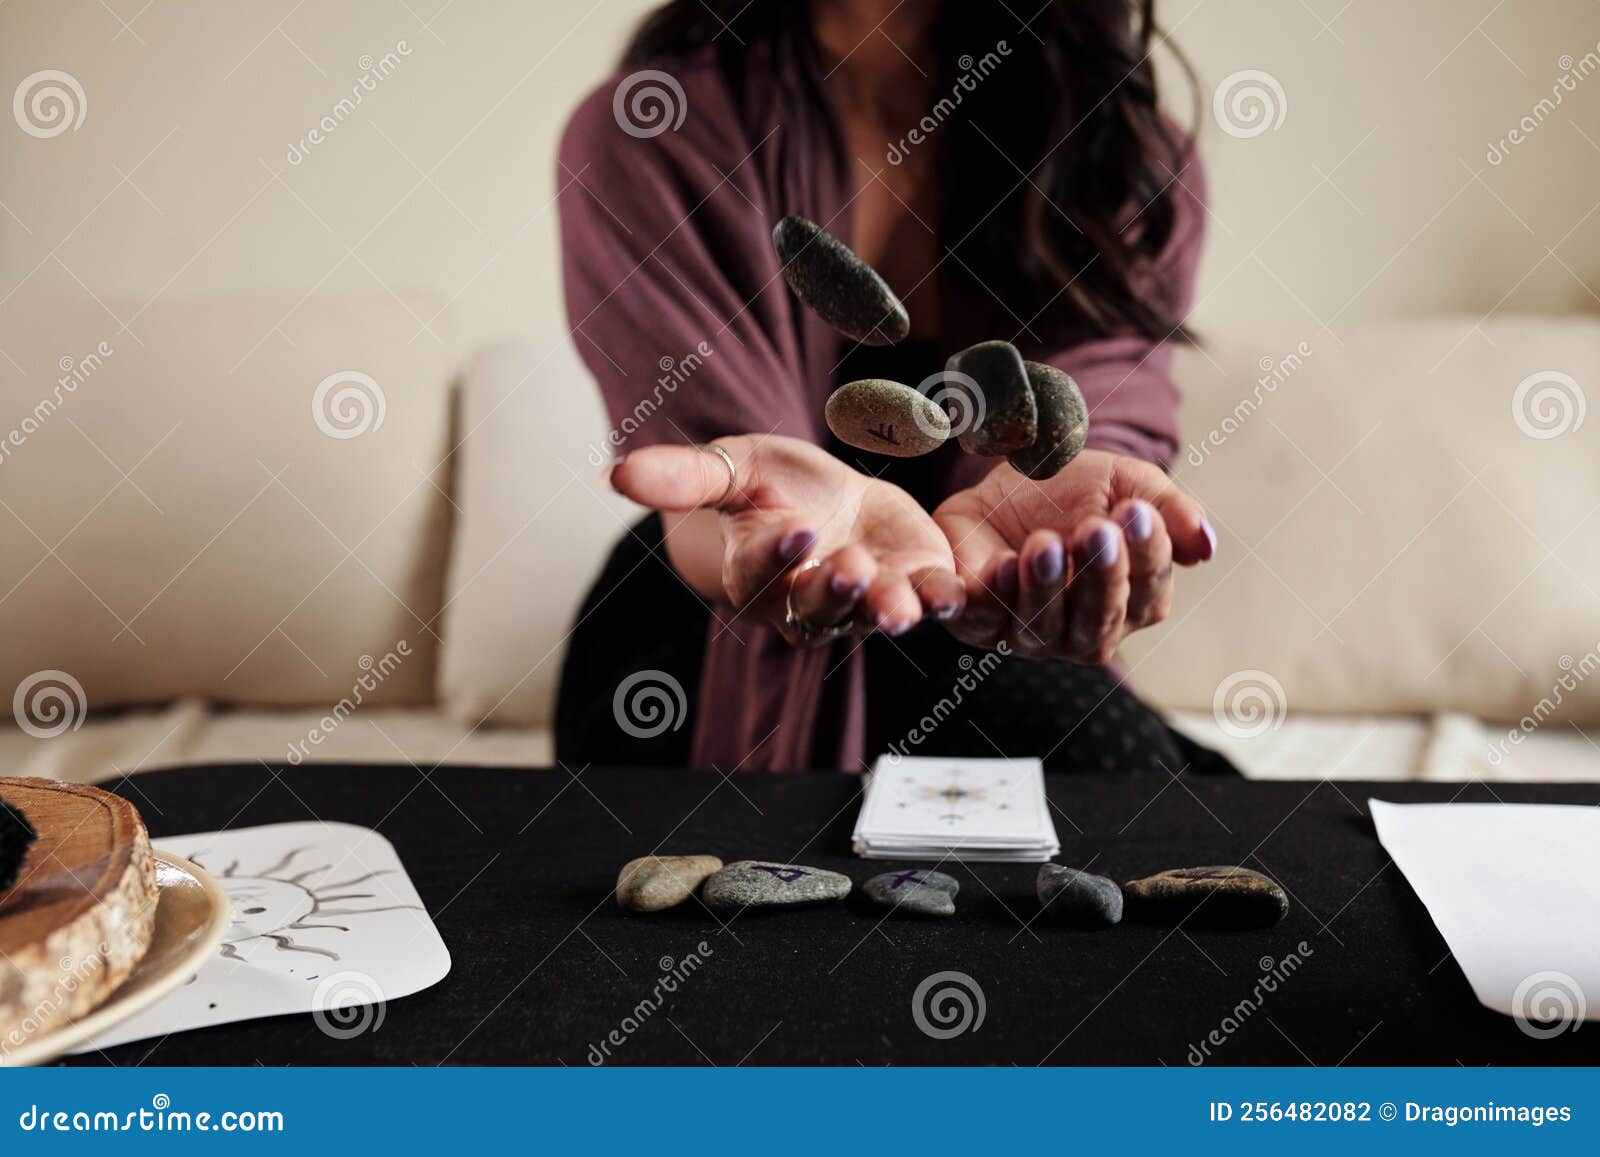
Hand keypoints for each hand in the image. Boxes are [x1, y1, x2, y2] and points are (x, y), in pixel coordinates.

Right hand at [609, 435, 962, 643]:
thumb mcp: (730, 467)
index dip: (778, 557)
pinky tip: (954, 591)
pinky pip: (924, 603)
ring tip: (903, 604)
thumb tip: (614, 472)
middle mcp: (808, 602)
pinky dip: (940, 600)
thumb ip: (681, 476)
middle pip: (817, 606)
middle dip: (834, 590)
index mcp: (759, 576)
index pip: (763, 574)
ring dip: (888, 610)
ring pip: (871, 615)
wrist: (831, 496)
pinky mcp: (911, 588)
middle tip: (850, 569)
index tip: (795, 531)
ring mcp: (863, 603)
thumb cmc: (772, 486)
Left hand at [932, 450, 1214, 661]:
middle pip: (1098, 619)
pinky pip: (981, 620)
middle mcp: (1086, 629)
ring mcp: (1032, 633)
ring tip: (1043, 542)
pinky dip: (987, 598)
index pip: (1148, 589)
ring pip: (1041, 627)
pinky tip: (997, 564)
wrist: (1010, 479)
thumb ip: (1171, 511)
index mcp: (1134, 601)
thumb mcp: (1130, 485)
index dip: (1145, 553)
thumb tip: (1206, 545)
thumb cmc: (1080, 491)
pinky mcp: (979, 622)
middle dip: (1098, 575)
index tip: (1135, 511)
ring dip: (1044, 587)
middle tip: (1094, 529)